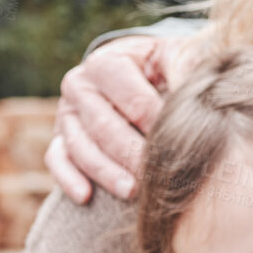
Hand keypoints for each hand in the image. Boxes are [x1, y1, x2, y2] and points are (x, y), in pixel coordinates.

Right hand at [47, 35, 198, 202]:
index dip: (156, 123)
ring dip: (106, 172)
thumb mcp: (180, 56)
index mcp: (107, 62)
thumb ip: (188, 67)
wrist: (146, 70)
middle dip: (132, 154)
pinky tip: (86, 197)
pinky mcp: (60, 136)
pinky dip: (69, 178)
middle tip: (159, 176)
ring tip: (133, 191)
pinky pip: (57, 160)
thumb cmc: (169, 65)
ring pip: (80, 146)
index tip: (181, 143)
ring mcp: (67, 112)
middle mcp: (79, 84)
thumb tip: (195, 93)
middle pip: (103, 126)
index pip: (131, 99)